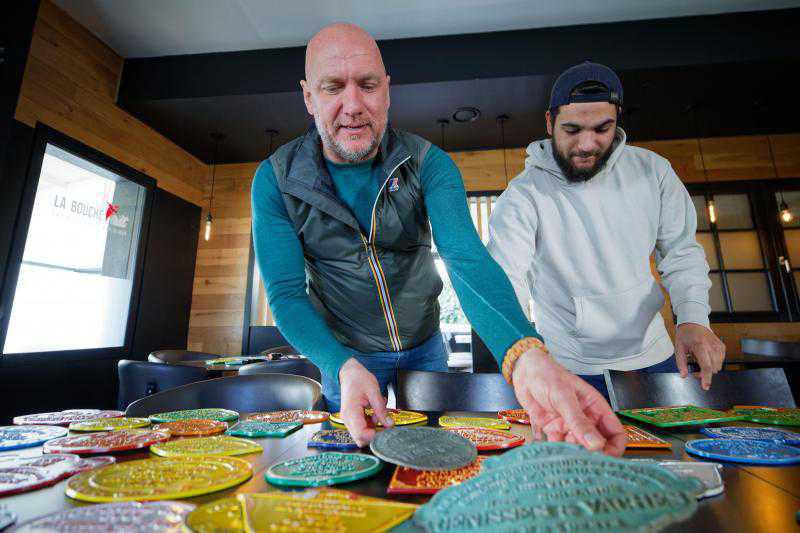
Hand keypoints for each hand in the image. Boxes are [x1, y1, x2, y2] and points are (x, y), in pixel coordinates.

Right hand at [338, 357, 393, 446]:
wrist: (348, 373)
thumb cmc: (359, 379)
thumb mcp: (374, 391)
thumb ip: (381, 410)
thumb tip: (389, 424)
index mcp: (351, 412)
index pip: (361, 434)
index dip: (374, 435)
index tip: (385, 428)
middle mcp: (347, 419)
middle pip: (360, 438)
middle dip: (374, 432)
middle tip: (382, 418)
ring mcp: (348, 420)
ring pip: (362, 434)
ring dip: (374, 426)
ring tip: (378, 410)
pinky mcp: (352, 419)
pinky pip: (362, 427)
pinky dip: (371, 422)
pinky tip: (374, 410)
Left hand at [511, 347, 625, 455]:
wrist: (523, 370)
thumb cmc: (547, 375)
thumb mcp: (564, 397)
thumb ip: (579, 422)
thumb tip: (597, 445)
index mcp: (595, 408)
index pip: (615, 433)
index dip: (614, 448)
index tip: (606, 460)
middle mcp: (585, 419)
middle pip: (596, 445)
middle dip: (591, 455)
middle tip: (582, 466)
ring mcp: (569, 425)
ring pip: (576, 448)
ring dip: (571, 455)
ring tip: (563, 461)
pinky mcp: (552, 429)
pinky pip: (556, 446)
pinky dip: (554, 451)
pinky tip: (548, 454)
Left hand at [675, 323, 725, 389]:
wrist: (694, 322)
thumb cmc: (685, 335)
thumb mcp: (679, 348)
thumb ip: (681, 363)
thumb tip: (683, 375)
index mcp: (700, 346)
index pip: (706, 366)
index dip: (706, 378)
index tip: (705, 387)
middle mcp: (711, 346)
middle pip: (713, 368)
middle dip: (704, 373)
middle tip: (694, 368)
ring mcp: (718, 346)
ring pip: (718, 366)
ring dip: (710, 368)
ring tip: (700, 361)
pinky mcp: (722, 346)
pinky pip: (721, 361)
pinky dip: (714, 363)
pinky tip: (706, 357)